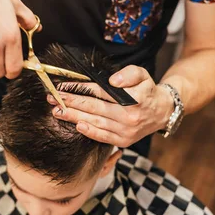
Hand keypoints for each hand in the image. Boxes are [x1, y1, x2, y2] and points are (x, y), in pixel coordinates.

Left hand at [48, 65, 174, 146]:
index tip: (63, 86)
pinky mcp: (124, 141)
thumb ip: (128, 73)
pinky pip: (102, 136)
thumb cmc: (148, 91)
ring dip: (73, 117)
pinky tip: (76, 125)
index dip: (80, 88)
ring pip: (95, 122)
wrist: (162, 112)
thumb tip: (112, 80)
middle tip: (52, 98)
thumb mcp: (143, 75)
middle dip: (70, 102)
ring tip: (57, 111)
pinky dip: (88, 131)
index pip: (100, 92)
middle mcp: (129, 116)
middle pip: (93, 107)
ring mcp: (126, 131)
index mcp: (133, 98)